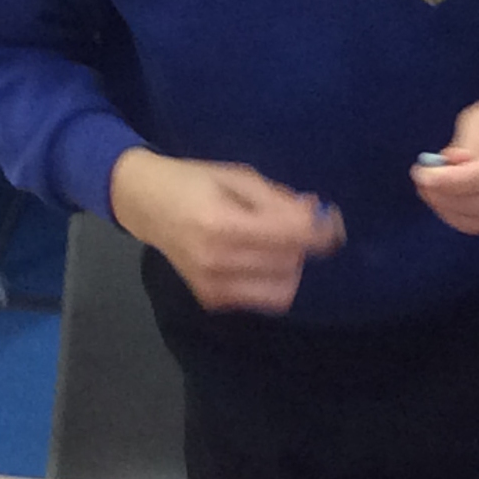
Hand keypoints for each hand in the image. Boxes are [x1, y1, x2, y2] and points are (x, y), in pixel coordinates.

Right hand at [109, 148, 344, 313]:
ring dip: (290, 266)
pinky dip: (271, 280)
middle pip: (290, 265)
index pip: (289, 238)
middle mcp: (216, 261)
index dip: (320, 232)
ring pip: (281, 290)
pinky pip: (262, 298)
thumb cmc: (194, 182)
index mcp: (221, 224)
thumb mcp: (239, 177)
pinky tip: (260, 258)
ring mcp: (212, 286)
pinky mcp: (211, 300)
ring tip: (278, 242)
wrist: (146, 205)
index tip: (332, 222)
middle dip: (303, 245)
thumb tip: (319, 217)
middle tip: (301, 225)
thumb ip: (280, 201)